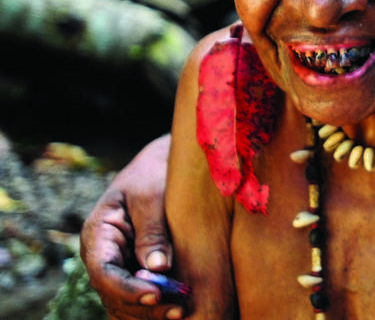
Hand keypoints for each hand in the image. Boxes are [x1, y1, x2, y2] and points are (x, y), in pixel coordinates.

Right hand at [80, 135, 185, 318]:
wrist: (163, 163)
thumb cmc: (155, 173)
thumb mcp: (151, 195)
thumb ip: (152, 230)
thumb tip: (157, 268)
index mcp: (98, 234)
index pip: (103, 273)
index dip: (127, 290)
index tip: (156, 294)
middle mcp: (103, 255)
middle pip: (113, 295)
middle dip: (144, 306)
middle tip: (179, 310)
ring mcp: (118, 265)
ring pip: (123, 303)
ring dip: (150, 313)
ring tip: (182, 313)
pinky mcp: (136, 270)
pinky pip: (138, 298)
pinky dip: (153, 308)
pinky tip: (177, 311)